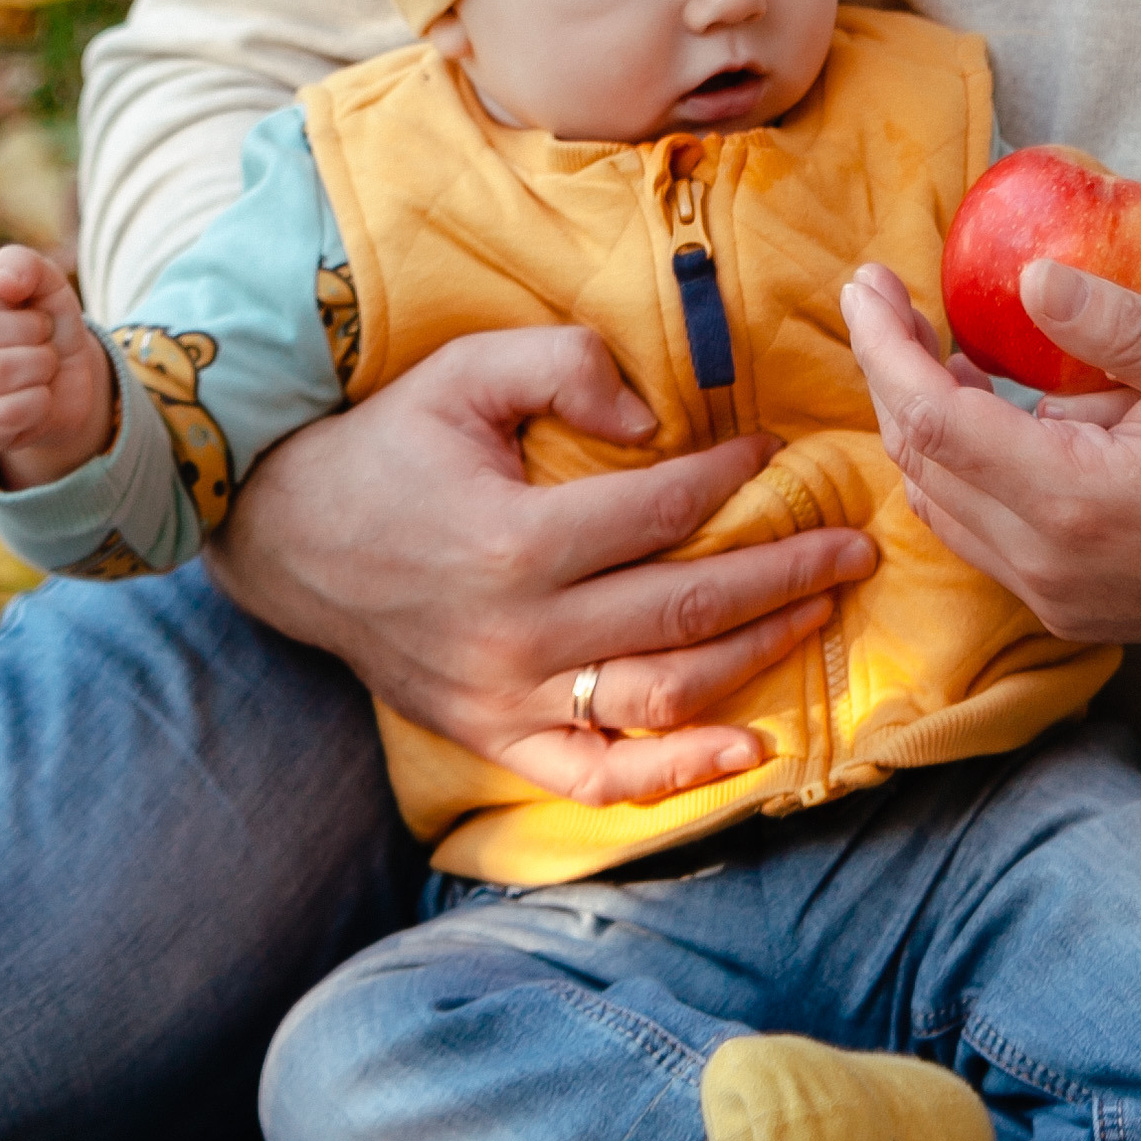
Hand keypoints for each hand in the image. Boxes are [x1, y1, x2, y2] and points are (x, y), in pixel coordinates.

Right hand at [0, 245, 115, 488]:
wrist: (68, 382)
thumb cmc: (45, 323)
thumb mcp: (46, 284)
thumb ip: (24, 264)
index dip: (10, 287)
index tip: (22, 299)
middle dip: (35, 330)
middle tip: (42, 334)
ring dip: (41, 364)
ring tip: (42, 363)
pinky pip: (10, 412)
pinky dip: (41, 400)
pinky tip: (37, 395)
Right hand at [207, 323, 879, 806]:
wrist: (287, 539)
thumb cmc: (386, 446)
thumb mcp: (463, 373)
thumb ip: (564, 365)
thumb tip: (657, 416)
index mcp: (515, 541)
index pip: (664, 512)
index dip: (735, 479)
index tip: (778, 452)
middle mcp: (519, 634)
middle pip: (688, 605)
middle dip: (786, 570)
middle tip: (853, 542)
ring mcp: (508, 700)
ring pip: (665, 692)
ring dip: (757, 653)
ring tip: (821, 609)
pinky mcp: (496, 739)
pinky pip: (599, 776)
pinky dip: (678, 774)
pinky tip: (752, 750)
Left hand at [843, 257, 1140, 643]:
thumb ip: (1123, 327)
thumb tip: (1031, 277)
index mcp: (1077, 503)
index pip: (935, 420)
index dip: (886, 347)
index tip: (866, 283)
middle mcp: (1048, 564)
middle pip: (922, 462)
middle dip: (891, 374)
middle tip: (887, 297)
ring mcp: (1056, 595)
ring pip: (944, 502)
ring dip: (925, 421)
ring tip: (935, 342)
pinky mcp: (1071, 604)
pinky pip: (982, 530)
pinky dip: (965, 465)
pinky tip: (994, 407)